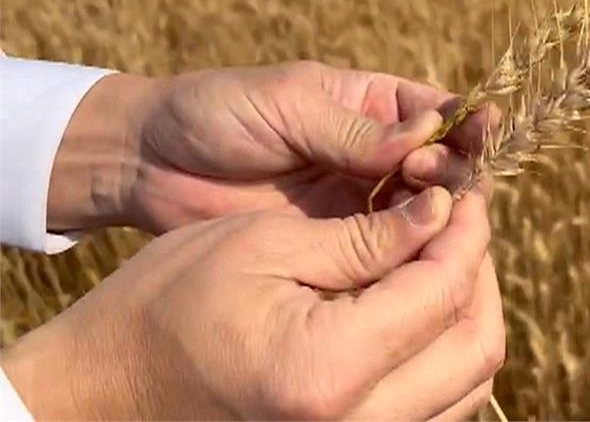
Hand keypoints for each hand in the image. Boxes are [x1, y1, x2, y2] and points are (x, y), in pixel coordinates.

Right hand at [1, 185, 504, 419]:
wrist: (104, 391)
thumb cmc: (164, 307)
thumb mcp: (260, 245)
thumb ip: (363, 237)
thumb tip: (441, 214)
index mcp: (327, 369)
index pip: (443, 292)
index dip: (468, 232)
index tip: (465, 193)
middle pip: (475, 348)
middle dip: (481, 274)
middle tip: (462, 224)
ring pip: (468, 388)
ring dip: (469, 317)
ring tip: (445, 261)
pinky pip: (436, 412)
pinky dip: (445, 359)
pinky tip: (422, 314)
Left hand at [47, 61, 493, 232]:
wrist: (151, 164)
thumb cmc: (216, 114)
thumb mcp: (285, 105)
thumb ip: (352, 129)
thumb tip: (425, 139)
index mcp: (371, 104)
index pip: (438, 113)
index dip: (465, 124)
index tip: (480, 132)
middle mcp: (376, 155)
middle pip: (443, 166)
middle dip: (452, 171)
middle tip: (430, 177)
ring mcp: (359, 202)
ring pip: (422, 212)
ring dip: (435, 214)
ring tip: (429, 213)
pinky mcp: (338, 244)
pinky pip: (386, 250)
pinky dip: (405, 253)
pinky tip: (412, 253)